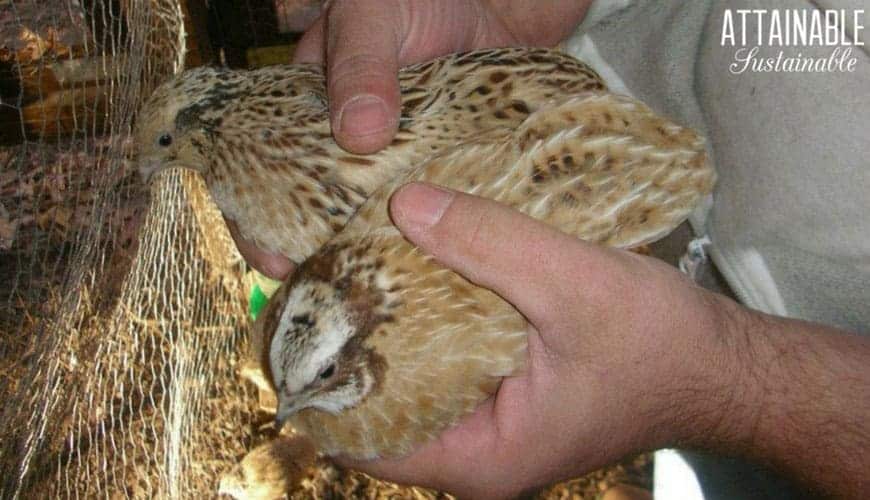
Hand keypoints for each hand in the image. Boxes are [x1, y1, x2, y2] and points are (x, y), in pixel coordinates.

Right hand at [230, 0, 590, 277]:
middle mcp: (341, 147)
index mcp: (304, 112)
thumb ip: (362, 64)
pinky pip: (424, 213)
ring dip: (367, 254)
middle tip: (327, 292)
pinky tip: (430, 271)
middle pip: (313, 212)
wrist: (496, 2)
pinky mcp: (436, 173)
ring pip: (369, 220)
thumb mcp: (373, 17)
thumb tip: (358, 134)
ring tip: (375, 297)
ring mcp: (391, 164)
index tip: (273, 261)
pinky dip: (423, 240)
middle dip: (314, 254)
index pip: (262, 172)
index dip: (258, 219)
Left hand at [339, 183, 869, 498]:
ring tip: (358, 261)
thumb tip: (401, 204)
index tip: (301, 314)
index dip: (321, 380)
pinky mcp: (507, 394)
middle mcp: (474, 450)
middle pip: (379, 403)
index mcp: (478, 456)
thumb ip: (490, 244)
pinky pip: (445, 359)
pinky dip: (429, 318)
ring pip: (411, 377)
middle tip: (323, 272)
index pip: (360, 437)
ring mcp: (491, 423)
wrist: (722, 365)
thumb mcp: (573, 286)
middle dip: (350, 342)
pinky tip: (419, 269)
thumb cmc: (660, 345)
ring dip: (391, 323)